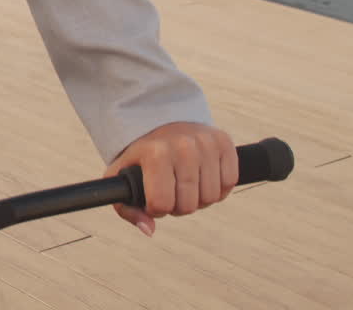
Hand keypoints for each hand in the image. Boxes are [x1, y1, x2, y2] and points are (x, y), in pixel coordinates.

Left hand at [103, 122, 237, 237]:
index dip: (156, 209)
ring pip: (211, 197)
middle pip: (189, 205)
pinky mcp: (224, 142)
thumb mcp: (123, 177)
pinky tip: (203, 179)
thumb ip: (128, 210)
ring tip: (186, 185)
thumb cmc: (141, 156)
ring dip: (199, 199)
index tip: (152, 199)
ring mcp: (205, 142)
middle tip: (171, 192)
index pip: (162, 203)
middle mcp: (182, 146)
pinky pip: (230, 183)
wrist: (160, 122)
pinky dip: (218, 188)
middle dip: (178, 207)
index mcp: (154, 153)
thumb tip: (149, 230)